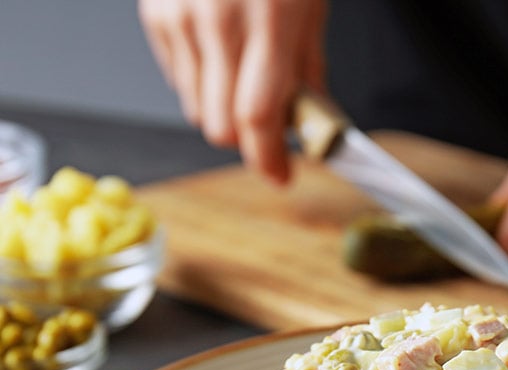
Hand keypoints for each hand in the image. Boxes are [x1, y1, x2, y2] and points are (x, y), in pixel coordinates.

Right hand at [138, 0, 326, 183]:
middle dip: (246, 138)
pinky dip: (199, 80)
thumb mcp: (309, 4)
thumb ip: (308, 68)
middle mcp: (217, 21)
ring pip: (196, 110)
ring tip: (242, 73)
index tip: (281, 174)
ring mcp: (180, 18)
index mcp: (268, 20)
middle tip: (267, 124)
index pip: (258, 117)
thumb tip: (310, 121)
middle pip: (221, 126)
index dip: (268, 158)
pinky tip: (217, 50)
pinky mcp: (156, 14)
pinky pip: (177, 79)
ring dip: (222, 110)